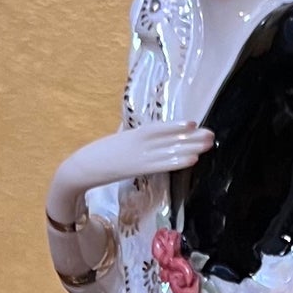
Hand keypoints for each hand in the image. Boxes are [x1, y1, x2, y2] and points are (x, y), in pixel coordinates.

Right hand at [56, 121, 212, 204]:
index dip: (176, 126)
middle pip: (168, 138)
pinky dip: (177, 161)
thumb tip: (150, 139)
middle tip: (211, 134)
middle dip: (191, 137)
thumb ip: (134, 140)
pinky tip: (192, 159)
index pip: (158, 128)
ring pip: (169, 149)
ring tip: (208, 144)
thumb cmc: (100, 156)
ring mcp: (138, 155)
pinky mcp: (136, 169)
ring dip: (190, 147)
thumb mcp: (119, 143)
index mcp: (132, 134)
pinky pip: (161, 164)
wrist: (82, 168)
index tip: (194, 123)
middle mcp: (137, 142)